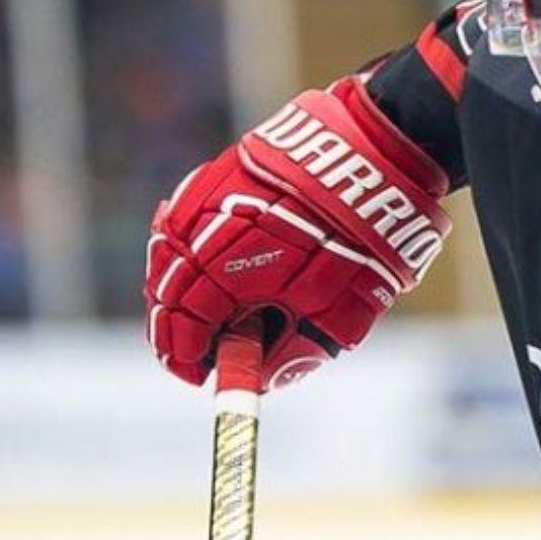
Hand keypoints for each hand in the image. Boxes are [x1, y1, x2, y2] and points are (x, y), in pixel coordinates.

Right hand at [145, 77, 451, 387]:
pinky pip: (184, 221)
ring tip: (208, 310)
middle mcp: (198, 236)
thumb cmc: (360, 243)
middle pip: (166, 293)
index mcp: (222, 277)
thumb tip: (265, 379)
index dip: (186, 358)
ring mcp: (200, 200)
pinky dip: (191, 250)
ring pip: (168, 254)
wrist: (375, 160)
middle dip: (179, 327)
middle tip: (200, 349)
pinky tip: (210, 264)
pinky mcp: (213, 175)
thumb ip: (295, 352)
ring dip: (180, 288)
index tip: (198, 375)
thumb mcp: (338, 317)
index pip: (181, 329)